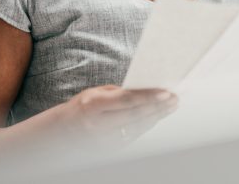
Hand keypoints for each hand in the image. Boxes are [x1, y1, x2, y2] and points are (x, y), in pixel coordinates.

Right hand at [62, 85, 177, 145]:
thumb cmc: (84, 106)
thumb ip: (120, 92)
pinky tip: (157, 117)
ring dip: (157, 116)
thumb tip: (148, 89)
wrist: (63, 131)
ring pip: (138, 127)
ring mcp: (103, 140)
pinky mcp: (109, 149)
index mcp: (93, 105)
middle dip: (158, 106)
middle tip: (175, 98)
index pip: (127, 100)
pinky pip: (134, 136)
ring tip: (171, 107)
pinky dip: (147, 125)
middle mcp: (97, 124)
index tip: (166, 92)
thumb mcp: (97, 93)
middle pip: (135, 115)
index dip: (148, 97)